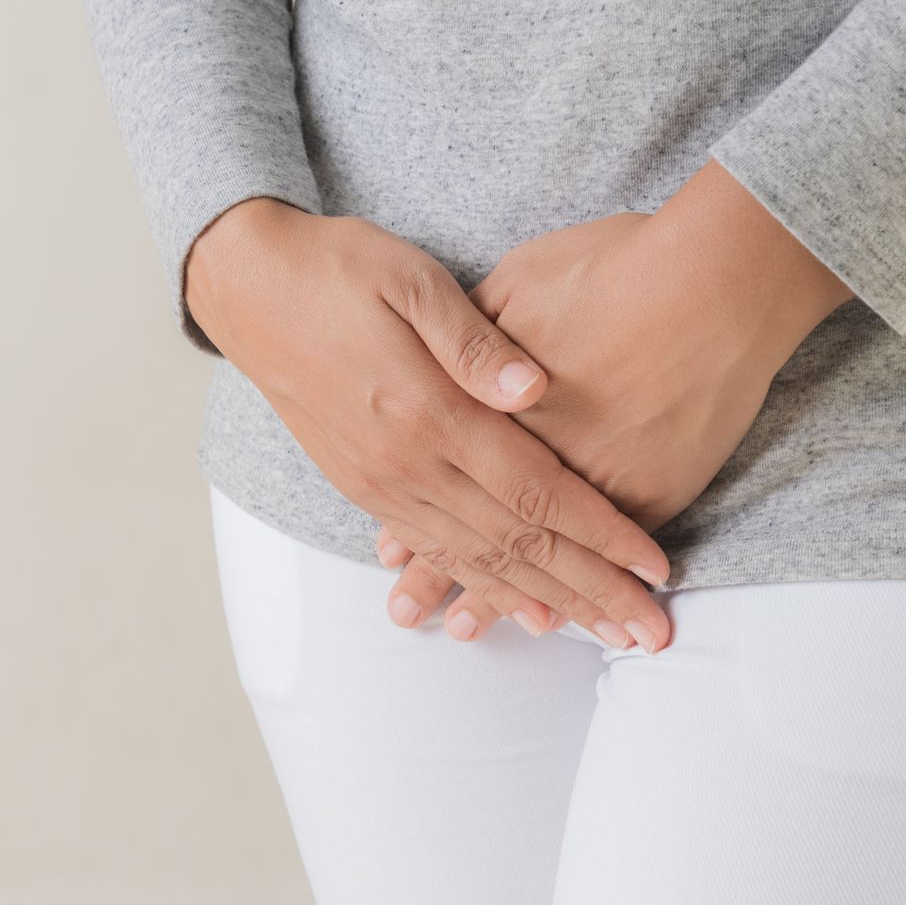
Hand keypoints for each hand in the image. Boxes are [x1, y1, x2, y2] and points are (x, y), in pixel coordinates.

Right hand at [188, 197, 671, 642]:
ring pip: (479, 561)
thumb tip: (539, 388)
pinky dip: (484, 587)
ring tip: (604, 635)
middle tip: (652, 632)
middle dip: (592, 590)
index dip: (603, 533)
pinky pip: (436, 552)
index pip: (537, 491)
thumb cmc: (339, 270)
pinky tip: (522, 612)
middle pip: (519, 544)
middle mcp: (406, 465)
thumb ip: (475, 342)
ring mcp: (382, 484)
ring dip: (547, 602)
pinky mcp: (364, 487)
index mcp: (429, 412)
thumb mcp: (411, 281)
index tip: (656, 569)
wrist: (249, 288)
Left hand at [385, 161, 853, 647]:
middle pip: (503, 536)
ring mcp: (610, 478)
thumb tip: (445, 379)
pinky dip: (599, 574)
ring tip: (530, 633)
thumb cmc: (619, 264)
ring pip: (562, 551)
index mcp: (495, 416)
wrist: (720, 273)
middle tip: (461, 637)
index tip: (406, 572)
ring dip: (546, 597)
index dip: (436, 534)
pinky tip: (590, 605)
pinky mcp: (661, 483)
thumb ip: (474, 338)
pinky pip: (619, 545)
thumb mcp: (519, 280)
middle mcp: (549, 460)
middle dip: (483, 590)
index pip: (459, 492)